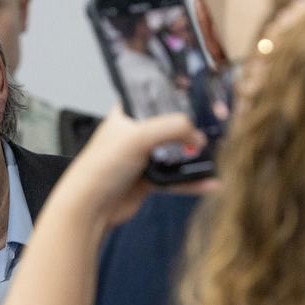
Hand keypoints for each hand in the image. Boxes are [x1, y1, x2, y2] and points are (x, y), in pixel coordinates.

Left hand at [51, 106, 208, 231]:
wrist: (91, 207)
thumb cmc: (100, 167)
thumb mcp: (138, 137)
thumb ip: (172, 128)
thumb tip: (197, 136)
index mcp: (126, 115)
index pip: (153, 98)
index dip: (174, 98)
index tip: (198, 101)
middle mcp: (135, 134)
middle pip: (170, 127)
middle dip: (190, 132)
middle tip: (210, 134)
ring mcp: (142, 158)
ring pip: (176, 154)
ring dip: (194, 159)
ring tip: (213, 160)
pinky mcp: (149, 180)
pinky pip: (176, 178)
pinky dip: (192, 181)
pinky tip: (209, 182)